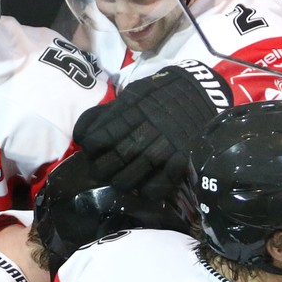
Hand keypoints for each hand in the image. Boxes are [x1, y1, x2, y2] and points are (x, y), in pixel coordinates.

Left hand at [77, 61, 230, 199]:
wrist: (199, 90)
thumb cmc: (159, 94)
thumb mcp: (131, 95)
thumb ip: (107, 114)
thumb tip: (81, 135)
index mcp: (131, 111)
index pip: (99, 137)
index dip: (90, 147)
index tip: (90, 149)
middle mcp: (146, 130)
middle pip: (114, 158)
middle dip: (101, 169)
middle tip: (100, 171)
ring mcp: (165, 146)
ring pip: (134, 174)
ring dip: (121, 182)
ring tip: (118, 180)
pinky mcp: (181, 158)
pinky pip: (161, 183)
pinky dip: (148, 191)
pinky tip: (143, 189)